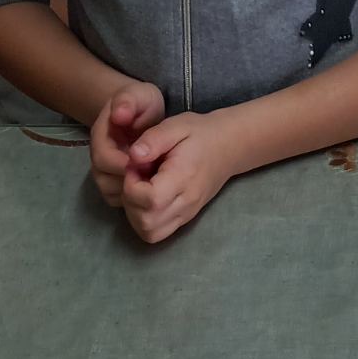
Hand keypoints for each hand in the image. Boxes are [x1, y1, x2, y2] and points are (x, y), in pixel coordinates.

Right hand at [90, 81, 164, 207]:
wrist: (143, 117)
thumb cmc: (143, 105)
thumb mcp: (139, 96)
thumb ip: (128, 101)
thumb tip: (119, 115)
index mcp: (100, 137)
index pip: (103, 159)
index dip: (123, 164)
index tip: (145, 162)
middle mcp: (98, 160)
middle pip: (106, 182)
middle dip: (131, 181)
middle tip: (153, 176)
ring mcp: (105, 177)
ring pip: (114, 196)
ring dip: (135, 194)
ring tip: (154, 182)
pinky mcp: (116, 191)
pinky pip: (123, 204)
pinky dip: (138, 201)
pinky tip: (153, 190)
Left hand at [123, 110, 236, 242]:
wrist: (226, 147)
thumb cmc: (200, 134)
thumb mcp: (175, 126)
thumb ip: (153, 139)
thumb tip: (133, 156)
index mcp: (183, 178)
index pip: (151, 200)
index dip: (132, 186)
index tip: (134, 168)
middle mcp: (185, 203)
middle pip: (147, 222)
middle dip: (130, 202)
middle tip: (134, 179)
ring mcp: (185, 215)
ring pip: (149, 233)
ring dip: (135, 214)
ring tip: (139, 190)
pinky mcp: (182, 219)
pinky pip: (156, 233)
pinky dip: (143, 221)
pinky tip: (145, 200)